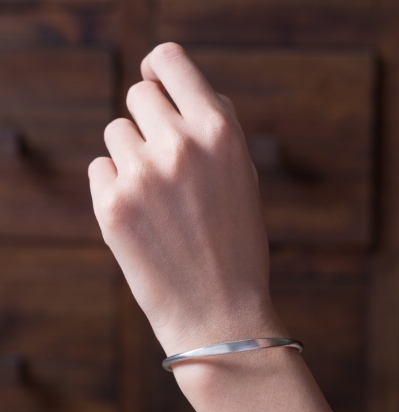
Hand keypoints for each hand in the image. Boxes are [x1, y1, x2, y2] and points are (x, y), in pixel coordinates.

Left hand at [88, 43, 285, 355]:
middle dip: (150, 117)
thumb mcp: (242, 173)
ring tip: (159, 195)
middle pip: (139, 95)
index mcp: (219, 132)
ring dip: (134, 154)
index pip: (171, 61)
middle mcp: (179, 146)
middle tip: (165, 153)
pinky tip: (141, 214)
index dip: (159, 64)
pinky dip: (116, 183)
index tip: (154, 75)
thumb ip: (213, 125)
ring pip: (117, 133)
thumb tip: (177, 91)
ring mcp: (141, 175)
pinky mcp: (111, 206)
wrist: (219, 310)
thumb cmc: (236, 241)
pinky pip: (101, 168)